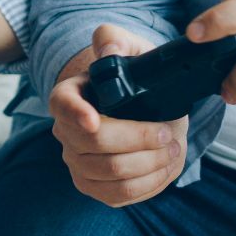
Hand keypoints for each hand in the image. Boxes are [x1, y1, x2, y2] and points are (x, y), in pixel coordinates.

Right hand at [47, 24, 186, 206]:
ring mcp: (78, 163)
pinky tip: (166, 166)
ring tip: (173, 148)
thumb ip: (116, 40)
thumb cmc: (134, 75)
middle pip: (95, 145)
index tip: (94, 121)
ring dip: (150, 164)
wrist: (144, 105)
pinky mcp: (96, 188)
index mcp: (68, 96)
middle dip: (138, 139)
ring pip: (112, 174)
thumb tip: (109, 52)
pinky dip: (150, 183)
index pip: (62, 105)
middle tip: (169, 132)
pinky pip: (121, 195)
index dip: (76, 114)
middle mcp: (66, 132)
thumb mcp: (130, 48)